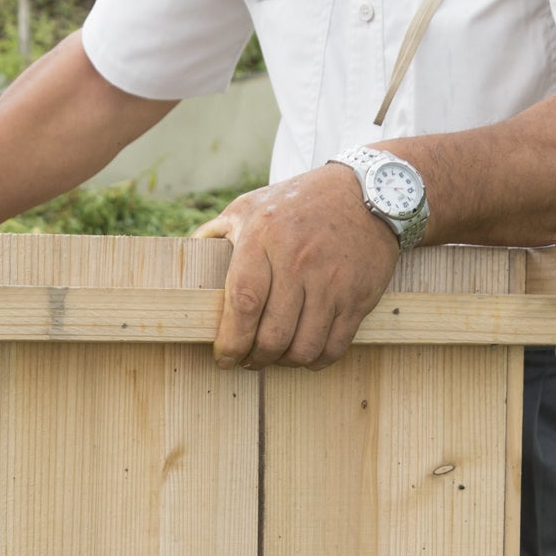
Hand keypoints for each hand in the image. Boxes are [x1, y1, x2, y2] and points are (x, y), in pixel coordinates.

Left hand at [197, 165, 400, 365]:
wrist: (368, 193)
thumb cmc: (299, 204)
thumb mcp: (251, 205)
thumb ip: (215, 233)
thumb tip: (187, 262)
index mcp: (264, 237)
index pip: (244, 302)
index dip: (231, 340)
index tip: (224, 357)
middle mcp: (299, 260)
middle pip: (272, 334)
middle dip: (255, 358)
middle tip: (248, 360)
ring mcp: (332, 281)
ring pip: (303, 347)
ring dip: (284, 362)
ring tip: (275, 356)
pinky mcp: (359, 296)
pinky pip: (334, 347)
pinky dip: (315, 360)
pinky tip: (304, 353)